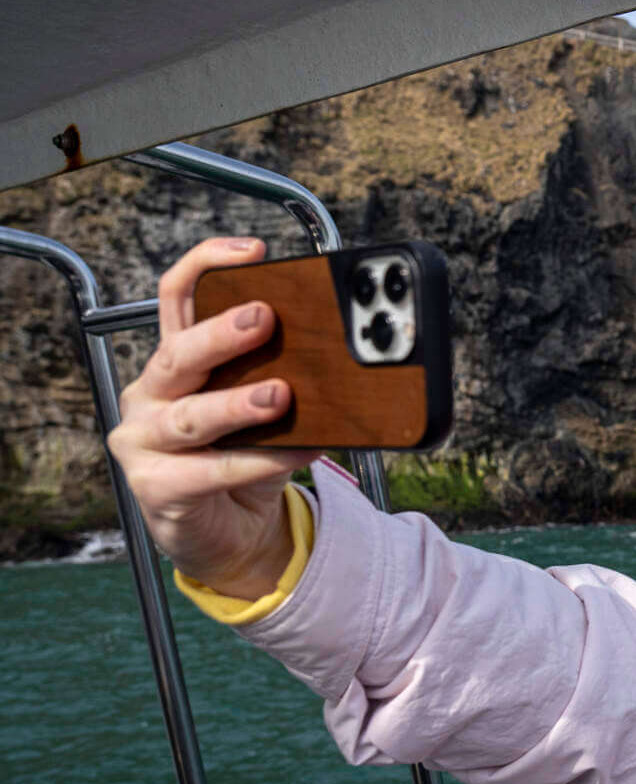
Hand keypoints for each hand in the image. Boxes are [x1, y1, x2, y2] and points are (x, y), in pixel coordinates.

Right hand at [107, 238, 320, 597]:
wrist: (231, 533)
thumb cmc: (245, 459)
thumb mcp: (264, 411)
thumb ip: (285, 377)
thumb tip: (343, 355)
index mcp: (176, 362)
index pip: (176, 296)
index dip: (206, 264)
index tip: (252, 250)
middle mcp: (150, 394)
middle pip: (177, 353)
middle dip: (221, 334)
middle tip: (264, 318)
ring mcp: (144, 441)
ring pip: (189, 415)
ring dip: (237, 404)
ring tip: (281, 395)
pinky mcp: (155, 487)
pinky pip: (209, 471)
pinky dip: (257, 462)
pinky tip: (295, 454)